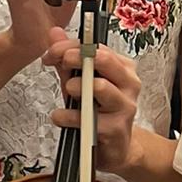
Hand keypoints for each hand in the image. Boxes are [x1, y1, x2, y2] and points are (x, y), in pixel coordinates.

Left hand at [44, 30, 141, 173]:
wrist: (115, 149)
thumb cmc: (98, 112)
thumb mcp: (81, 82)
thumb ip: (68, 59)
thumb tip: (54, 33)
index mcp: (123, 67)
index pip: (97, 46)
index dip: (70, 46)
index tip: (52, 53)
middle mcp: (129, 83)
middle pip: (104, 59)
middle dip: (76, 58)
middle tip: (60, 63)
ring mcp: (125, 106)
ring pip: (100, 86)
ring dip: (76, 87)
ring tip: (67, 91)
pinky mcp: (116, 129)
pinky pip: (87, 117)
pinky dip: (68, 116)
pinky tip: (61, 117)